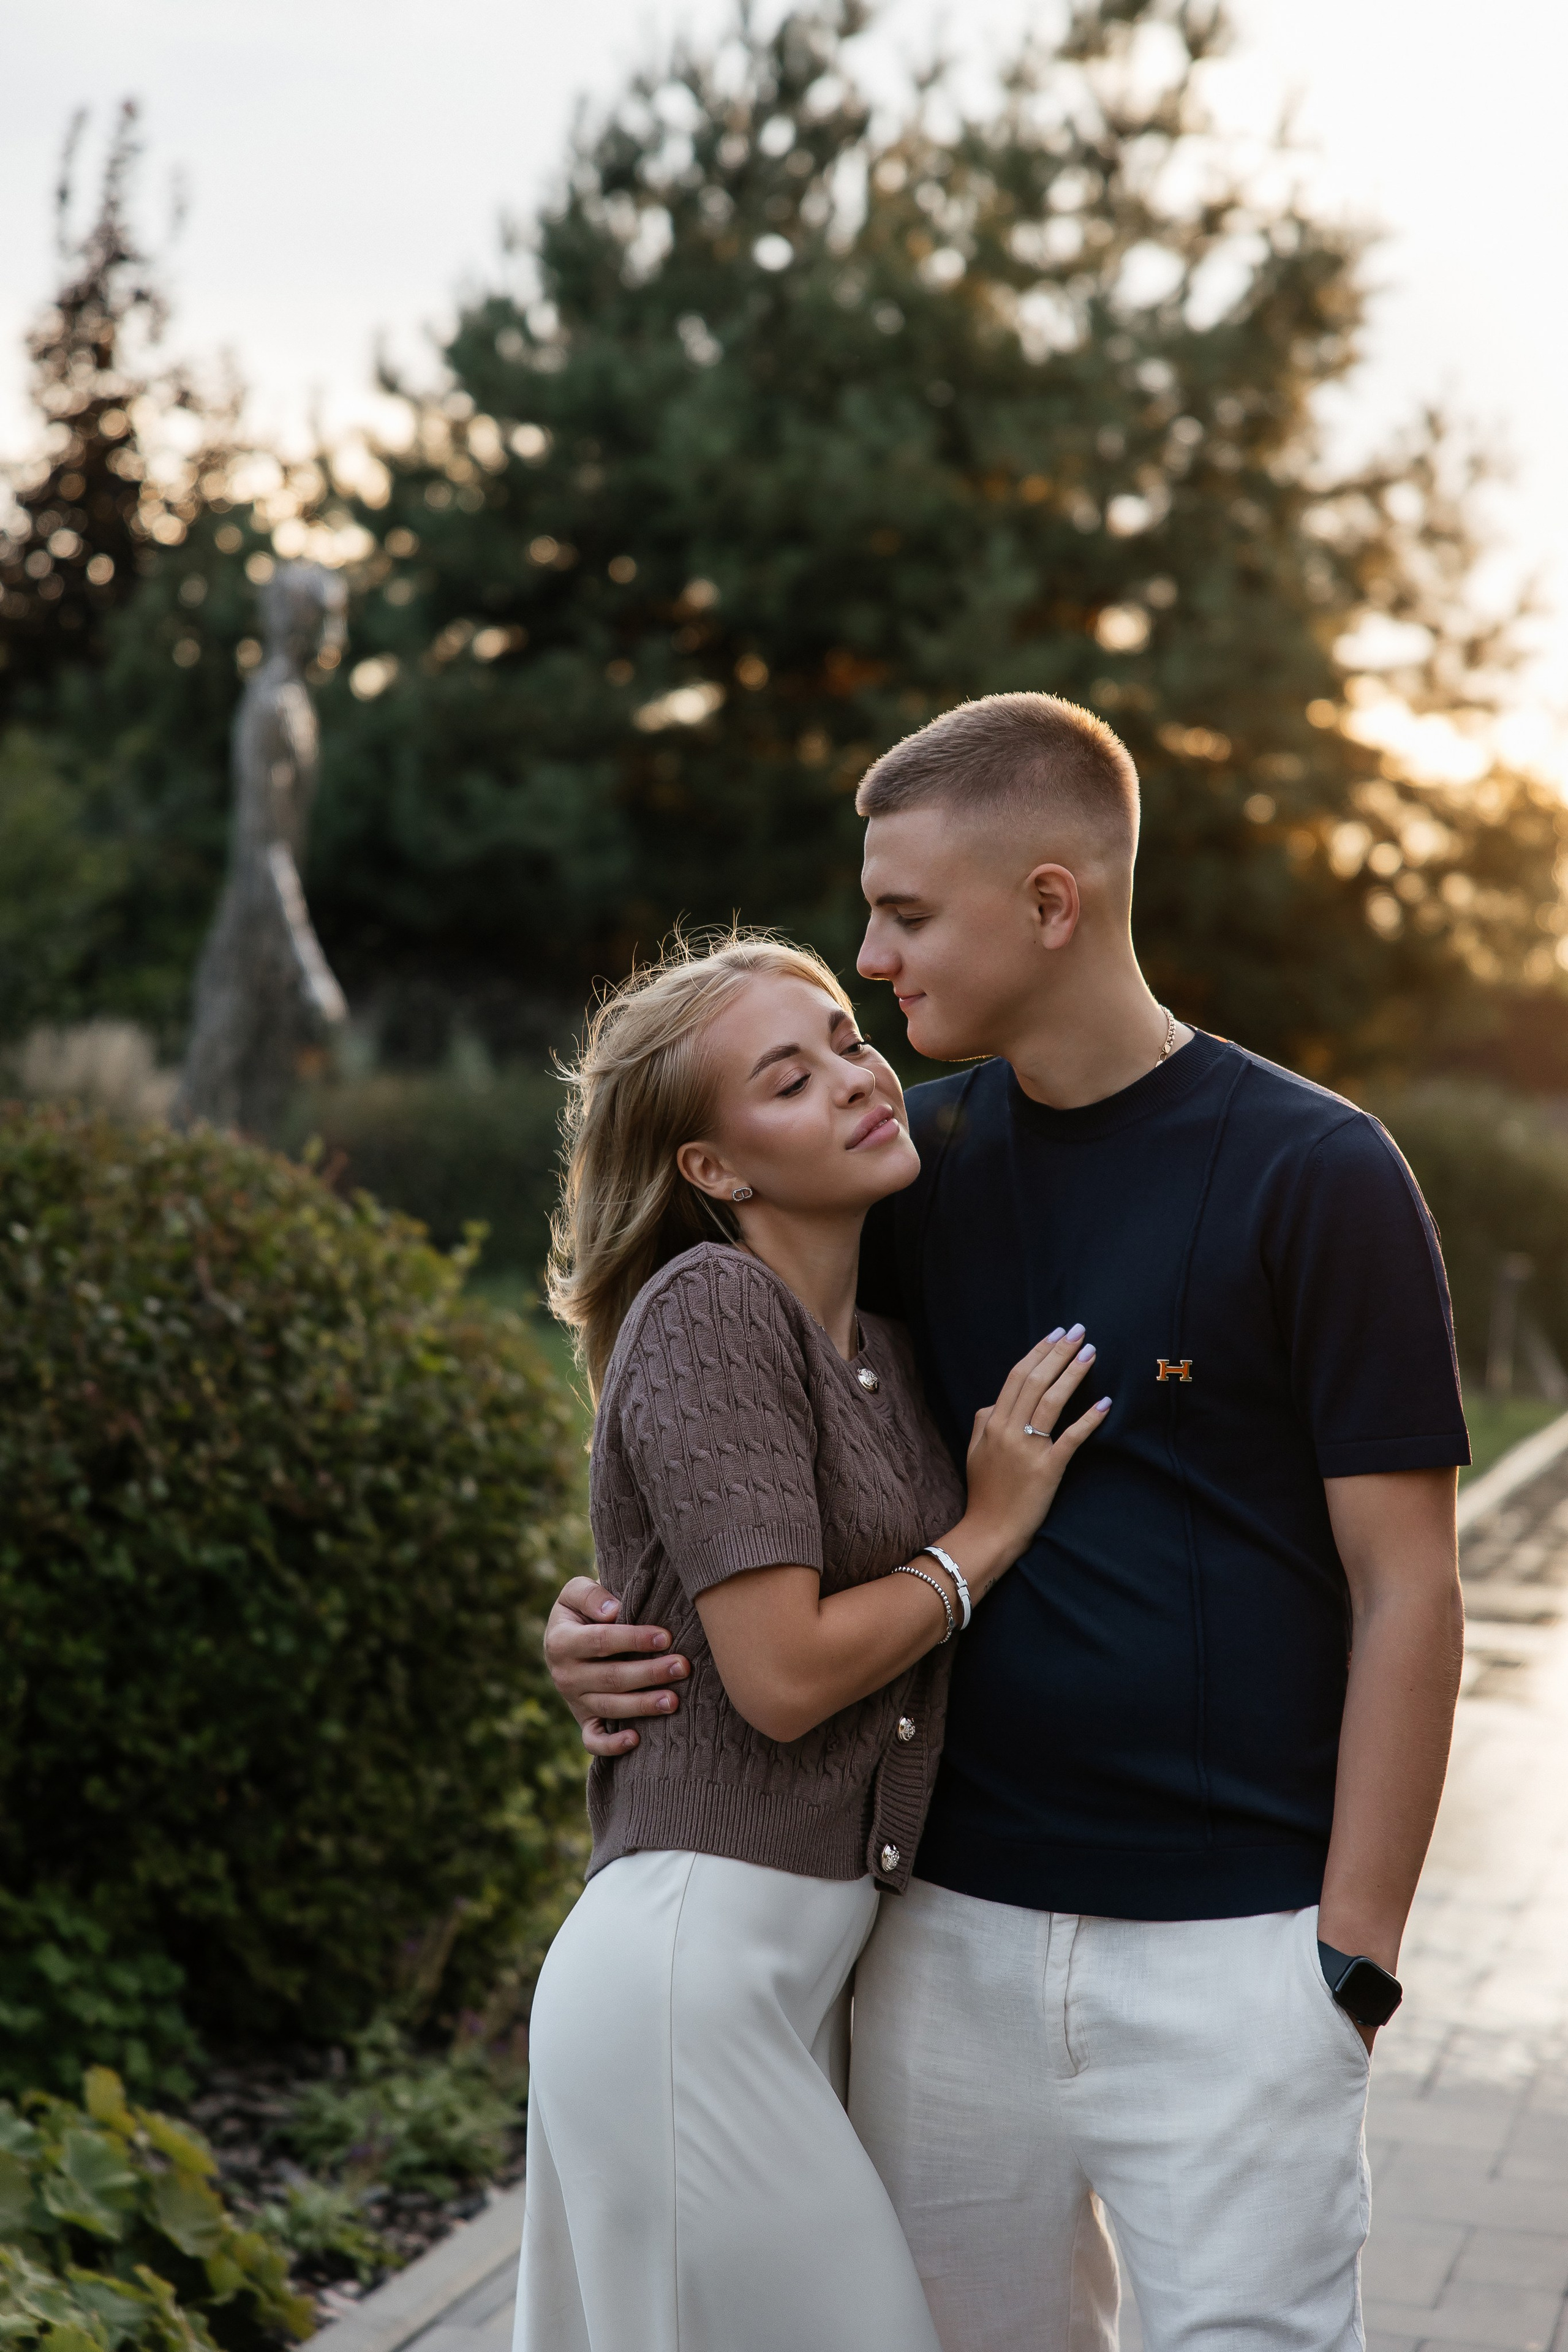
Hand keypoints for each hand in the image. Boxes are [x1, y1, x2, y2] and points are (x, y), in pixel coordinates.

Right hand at [542, 1577, 688, 1755]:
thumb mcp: (575, 1592)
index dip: (634, 1639)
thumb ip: (589, 1595)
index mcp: (561, 1642)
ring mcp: (574, 1701)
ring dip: (643, 1706)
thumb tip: (613, 1611)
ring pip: (610, 1707)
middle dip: (649, 1673)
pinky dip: (612, 1745)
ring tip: (673, 1701)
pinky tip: (636, 1739)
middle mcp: (564, 1675)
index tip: (665, 1637)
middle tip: (682, 1666)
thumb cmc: (583, 1610)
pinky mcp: (584, 1720)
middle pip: (610, 1677)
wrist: (567, 1638)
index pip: (601, 1641)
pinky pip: (593, 1740)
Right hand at [958, 1326, 1107, 1580]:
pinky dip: (1089, 1419)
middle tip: (1079, 1330)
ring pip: (1052, 1401)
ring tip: (1091, 1352)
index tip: (1056, 1332)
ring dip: (1073, 1373)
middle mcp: (1009, 1430)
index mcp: (992, 1423)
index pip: (1017, 1377)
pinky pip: (1071, 1438)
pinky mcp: (1048, 1469)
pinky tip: (1105, 1402)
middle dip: (1059, 1352)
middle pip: (1035, 1381)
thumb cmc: (984, 1492)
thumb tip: (998, 1401)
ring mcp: (1029, 1449)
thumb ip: (984, 1421)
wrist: (989, 1531)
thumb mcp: (974, 1450)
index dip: (1038, 1352)